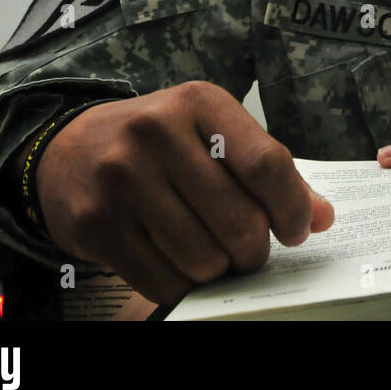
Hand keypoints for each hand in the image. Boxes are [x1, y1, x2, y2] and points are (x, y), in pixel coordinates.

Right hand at [35, 80, 334, 304]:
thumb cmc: (159, 144)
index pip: (267, 165)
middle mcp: (157, 132)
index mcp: (200, 102)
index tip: (297, 230)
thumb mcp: (212, 135)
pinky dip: (182, 287)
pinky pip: (161, 280)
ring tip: (215, 258)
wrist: (68, 149)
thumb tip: (322, 217)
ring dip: (219, 271)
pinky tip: (182, 269)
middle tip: (251, 252)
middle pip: (238, 219)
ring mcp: (121, 177)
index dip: (292, 208)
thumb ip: (268, 172)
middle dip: (255, 250)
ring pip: (202, 257)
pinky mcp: (95, 222)